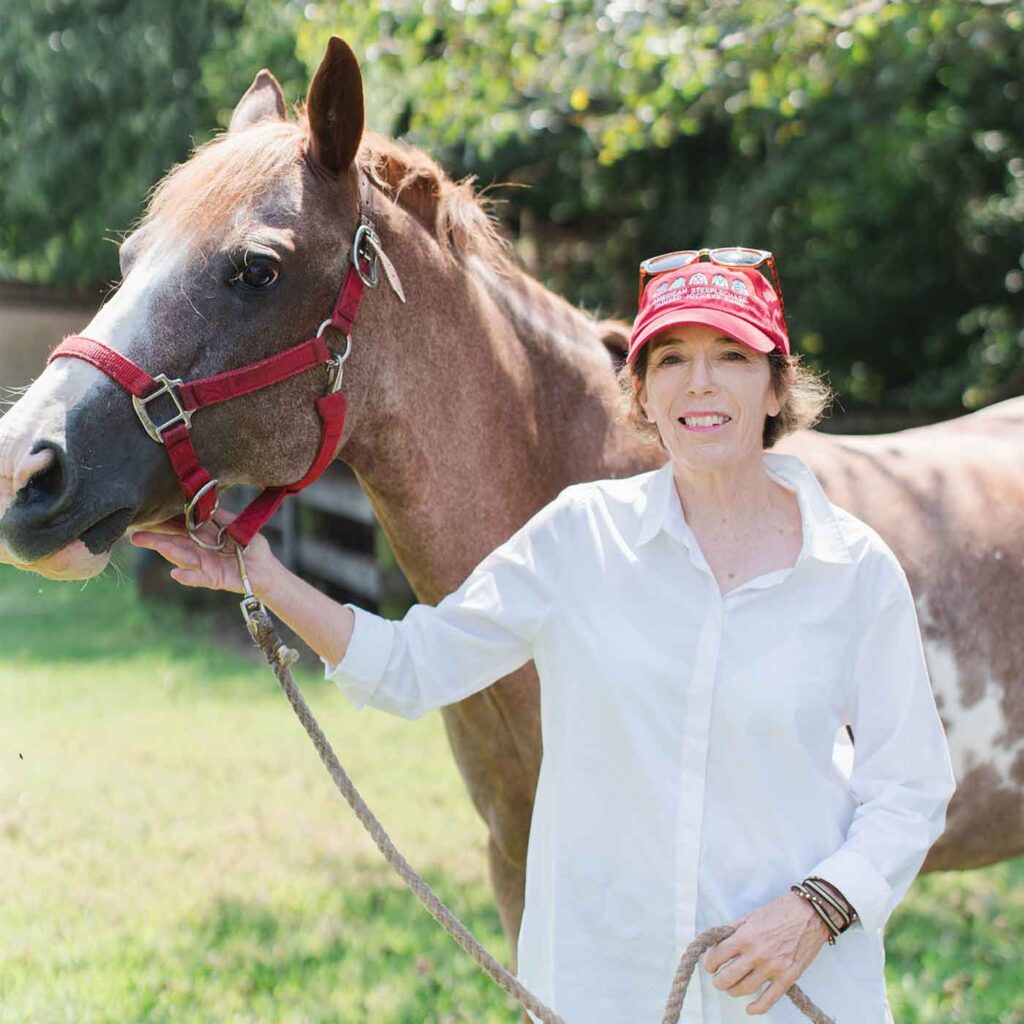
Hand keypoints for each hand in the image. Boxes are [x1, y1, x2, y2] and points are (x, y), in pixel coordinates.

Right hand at [129, 513, 278, 596]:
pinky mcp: (213, 579)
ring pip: (182, 557)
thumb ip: (218, 514)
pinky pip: (198, 578)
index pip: (177, 527)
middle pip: (173, 543)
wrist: (266, 568)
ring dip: (167, 552)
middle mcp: (197, 550)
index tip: (146, 515)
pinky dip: (187, 577)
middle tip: (134, 535)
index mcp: (201, 535)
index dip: (162, 522)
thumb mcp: (235, 524)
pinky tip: (175, 574)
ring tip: (153, 545)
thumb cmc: (250, 545)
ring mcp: (203, 565)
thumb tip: (200, 500)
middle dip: (155, 539)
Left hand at [700, 890, 829, 1014]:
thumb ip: (735, 929)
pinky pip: (769, 1000)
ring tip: (731, 988)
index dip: (709, 962)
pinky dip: (757, 1008)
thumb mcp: (752, 915)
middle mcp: (757, 954)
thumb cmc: (781, 910)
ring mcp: (773, 968)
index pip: (718, 956)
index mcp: (745, 936)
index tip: (710, 965)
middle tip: (718, 979)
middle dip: (718, 981)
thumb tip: (719, 941)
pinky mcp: (788, 977)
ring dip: (733, 991)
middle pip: (728, 977)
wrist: (811, 913)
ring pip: (745, 989)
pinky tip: (749, 1008)